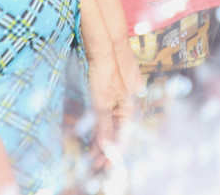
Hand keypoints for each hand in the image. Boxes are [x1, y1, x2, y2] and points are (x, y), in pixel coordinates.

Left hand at [85, 49, 135, 168]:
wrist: (102, 54)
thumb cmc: (105, 76)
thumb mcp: (102, 104)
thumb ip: (105, 127)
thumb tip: (106, 148)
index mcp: (128, 111)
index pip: (123, 138)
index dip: (114, 153)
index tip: (105, 165)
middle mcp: (125, 109)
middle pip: (117, 135)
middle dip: (106, 150)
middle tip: (95, 163)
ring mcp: (117, 105)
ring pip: (110, 129)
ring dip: (101, 142)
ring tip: (91, 155)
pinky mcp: (109, 100)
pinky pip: (106, 121)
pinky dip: (99, 131)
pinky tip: (92, 139)